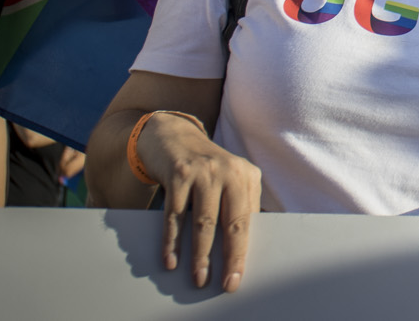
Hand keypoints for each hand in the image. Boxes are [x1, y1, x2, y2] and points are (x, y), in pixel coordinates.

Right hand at [139, 112, 261, 292]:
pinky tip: (170, 260)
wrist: (173, 136)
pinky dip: (172, 241)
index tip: (236, 278)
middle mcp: (229, 172)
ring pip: (203, 222)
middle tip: (223, 283)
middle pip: (231, 223)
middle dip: (228, 257)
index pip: (248, 221)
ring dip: (200, 254)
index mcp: (247, 176)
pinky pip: (175, 214)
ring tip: (198, 277)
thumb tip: (241, 247)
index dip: (242, 252)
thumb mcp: (229, 180)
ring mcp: (204, 172)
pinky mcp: (178, 174)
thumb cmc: (205, 168)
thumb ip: (238, 205)